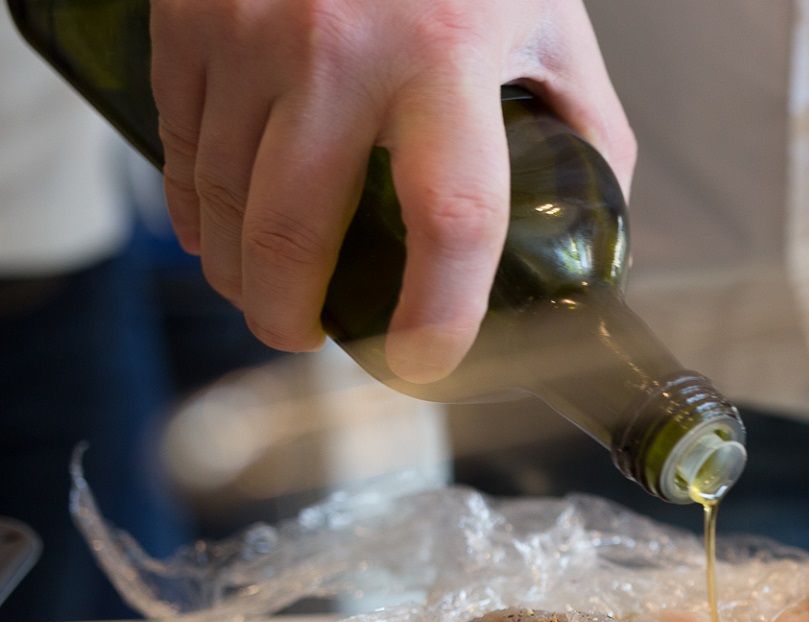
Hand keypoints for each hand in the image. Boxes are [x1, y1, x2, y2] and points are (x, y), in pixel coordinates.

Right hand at [150, 0, 635, 381]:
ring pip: (221, 199)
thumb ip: (585, 127)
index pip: (452, 216)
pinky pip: (178, 143)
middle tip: (306, 341)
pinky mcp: (188, 18)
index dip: (440, 312)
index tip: (426, 365)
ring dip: (236, 272)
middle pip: (296, 229)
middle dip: (292, 315)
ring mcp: (249, 30)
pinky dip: (195, 206)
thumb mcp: (551, 23)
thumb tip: (596, 230)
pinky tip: (221, 229)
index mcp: (448, 55)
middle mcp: (339, 46)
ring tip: (265, 296)